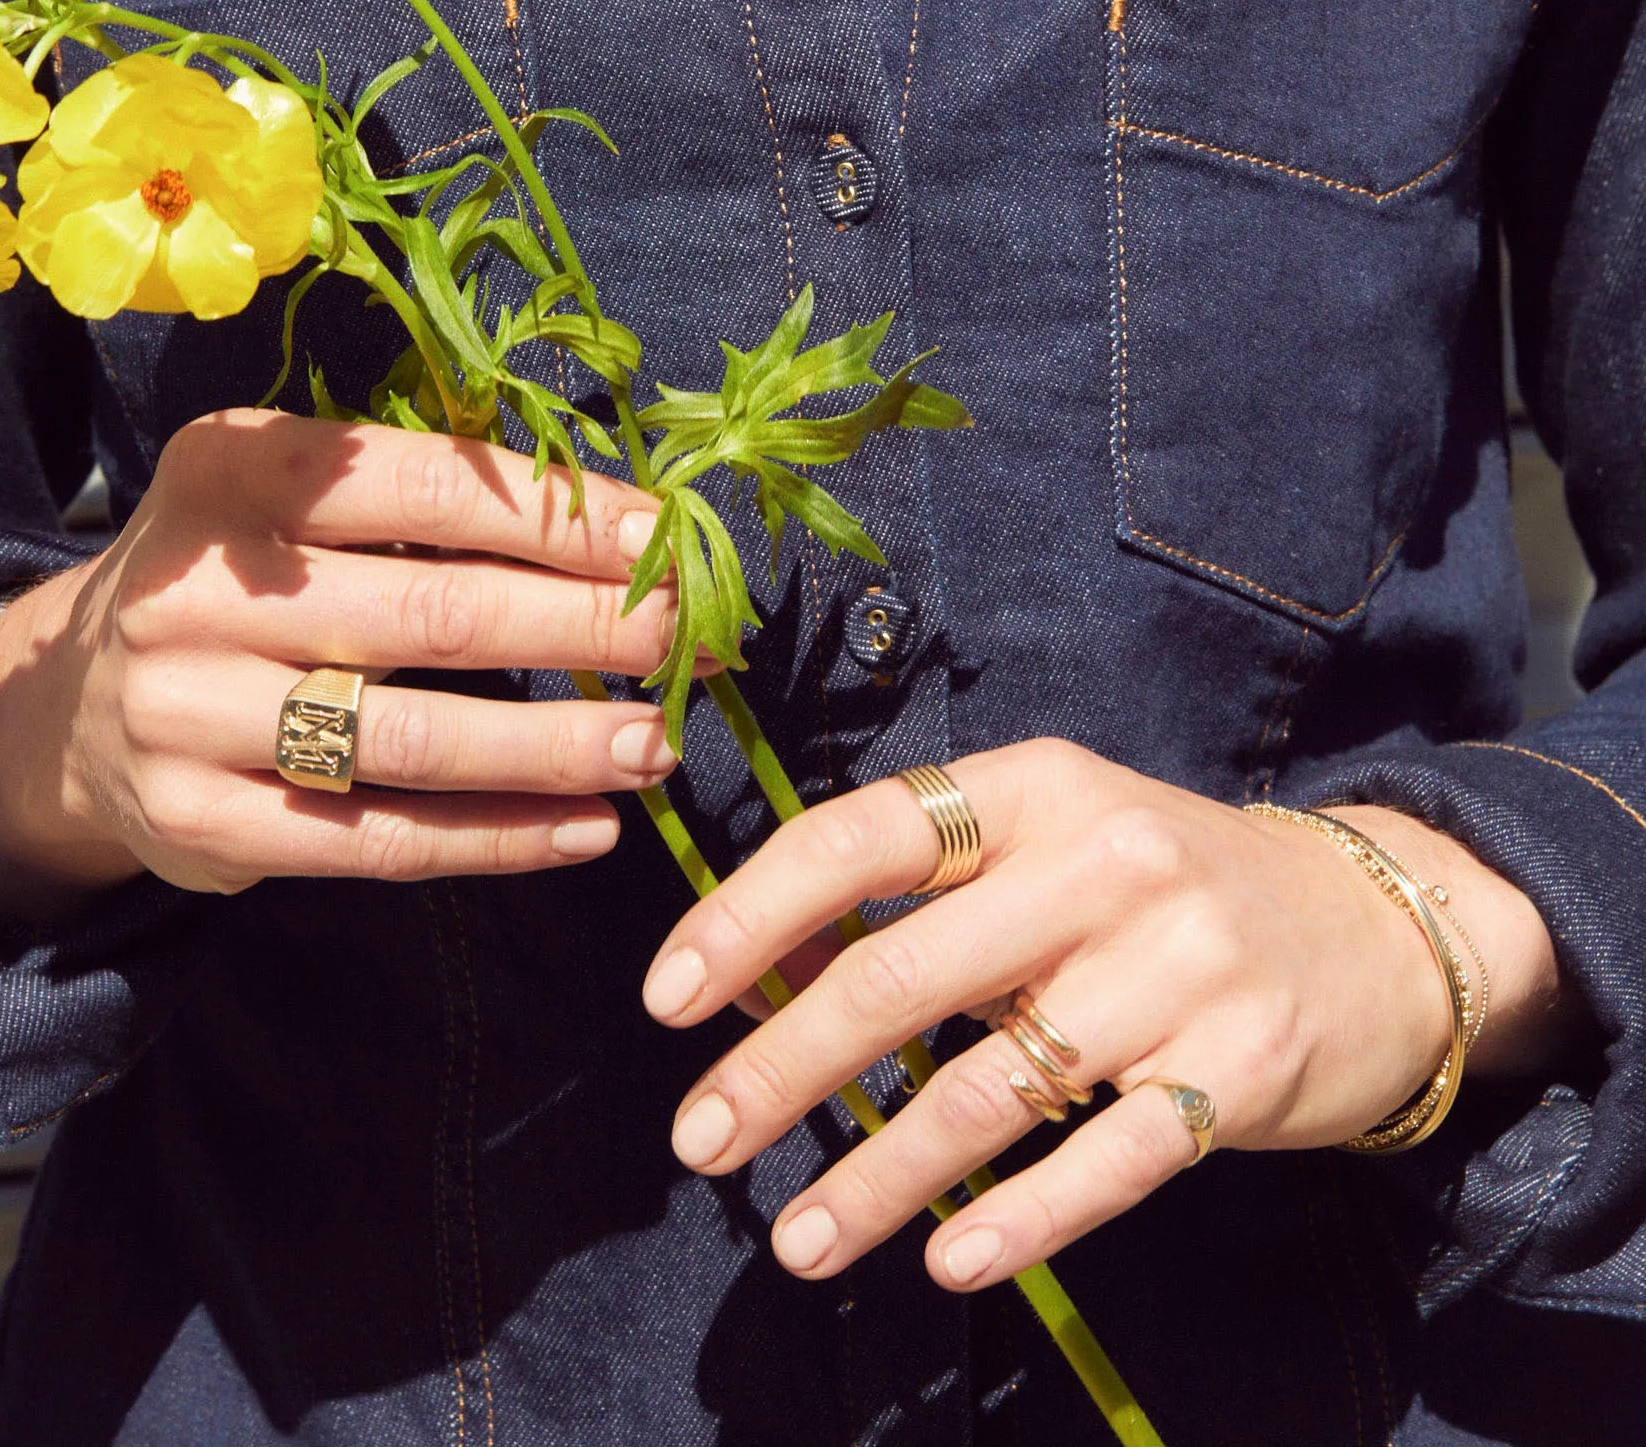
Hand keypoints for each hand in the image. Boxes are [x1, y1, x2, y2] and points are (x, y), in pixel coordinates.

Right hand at [0, 410, 677, 922]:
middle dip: (586, 629)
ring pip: (412, 737)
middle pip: (434, 613)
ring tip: (654, 744)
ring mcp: (187, 712)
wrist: (67, 706)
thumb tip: (617, 523)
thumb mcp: (286, 499)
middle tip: (688, 642)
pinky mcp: (199, 822)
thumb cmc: (232, 580)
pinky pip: (376, 837)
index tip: (667, 541)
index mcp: (233, 470)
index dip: (561, 517)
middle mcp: (197, 587)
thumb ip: (417, 501)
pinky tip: (585, 827)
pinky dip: (495, 837)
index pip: (427, 486)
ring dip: (556, 746)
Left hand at [640, 739, 1573, 1293]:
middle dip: (778, 1068)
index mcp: (1036, 788)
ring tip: (795, 1238)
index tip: (668, 997)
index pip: (861, 838)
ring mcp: (1178, 970)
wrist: (1377, 925)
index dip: (749, 916)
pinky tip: (947, 1257)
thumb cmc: (1165, 883)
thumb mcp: (1053, 836)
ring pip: (987, 1089)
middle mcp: (1103, 865)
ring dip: (874, 1175)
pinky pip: (1105, 1162)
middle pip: (900, 975)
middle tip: (698, 1139)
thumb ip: (928, 886)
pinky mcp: (1239, 1073)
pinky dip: (1016, 1217)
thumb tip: (764, 969)